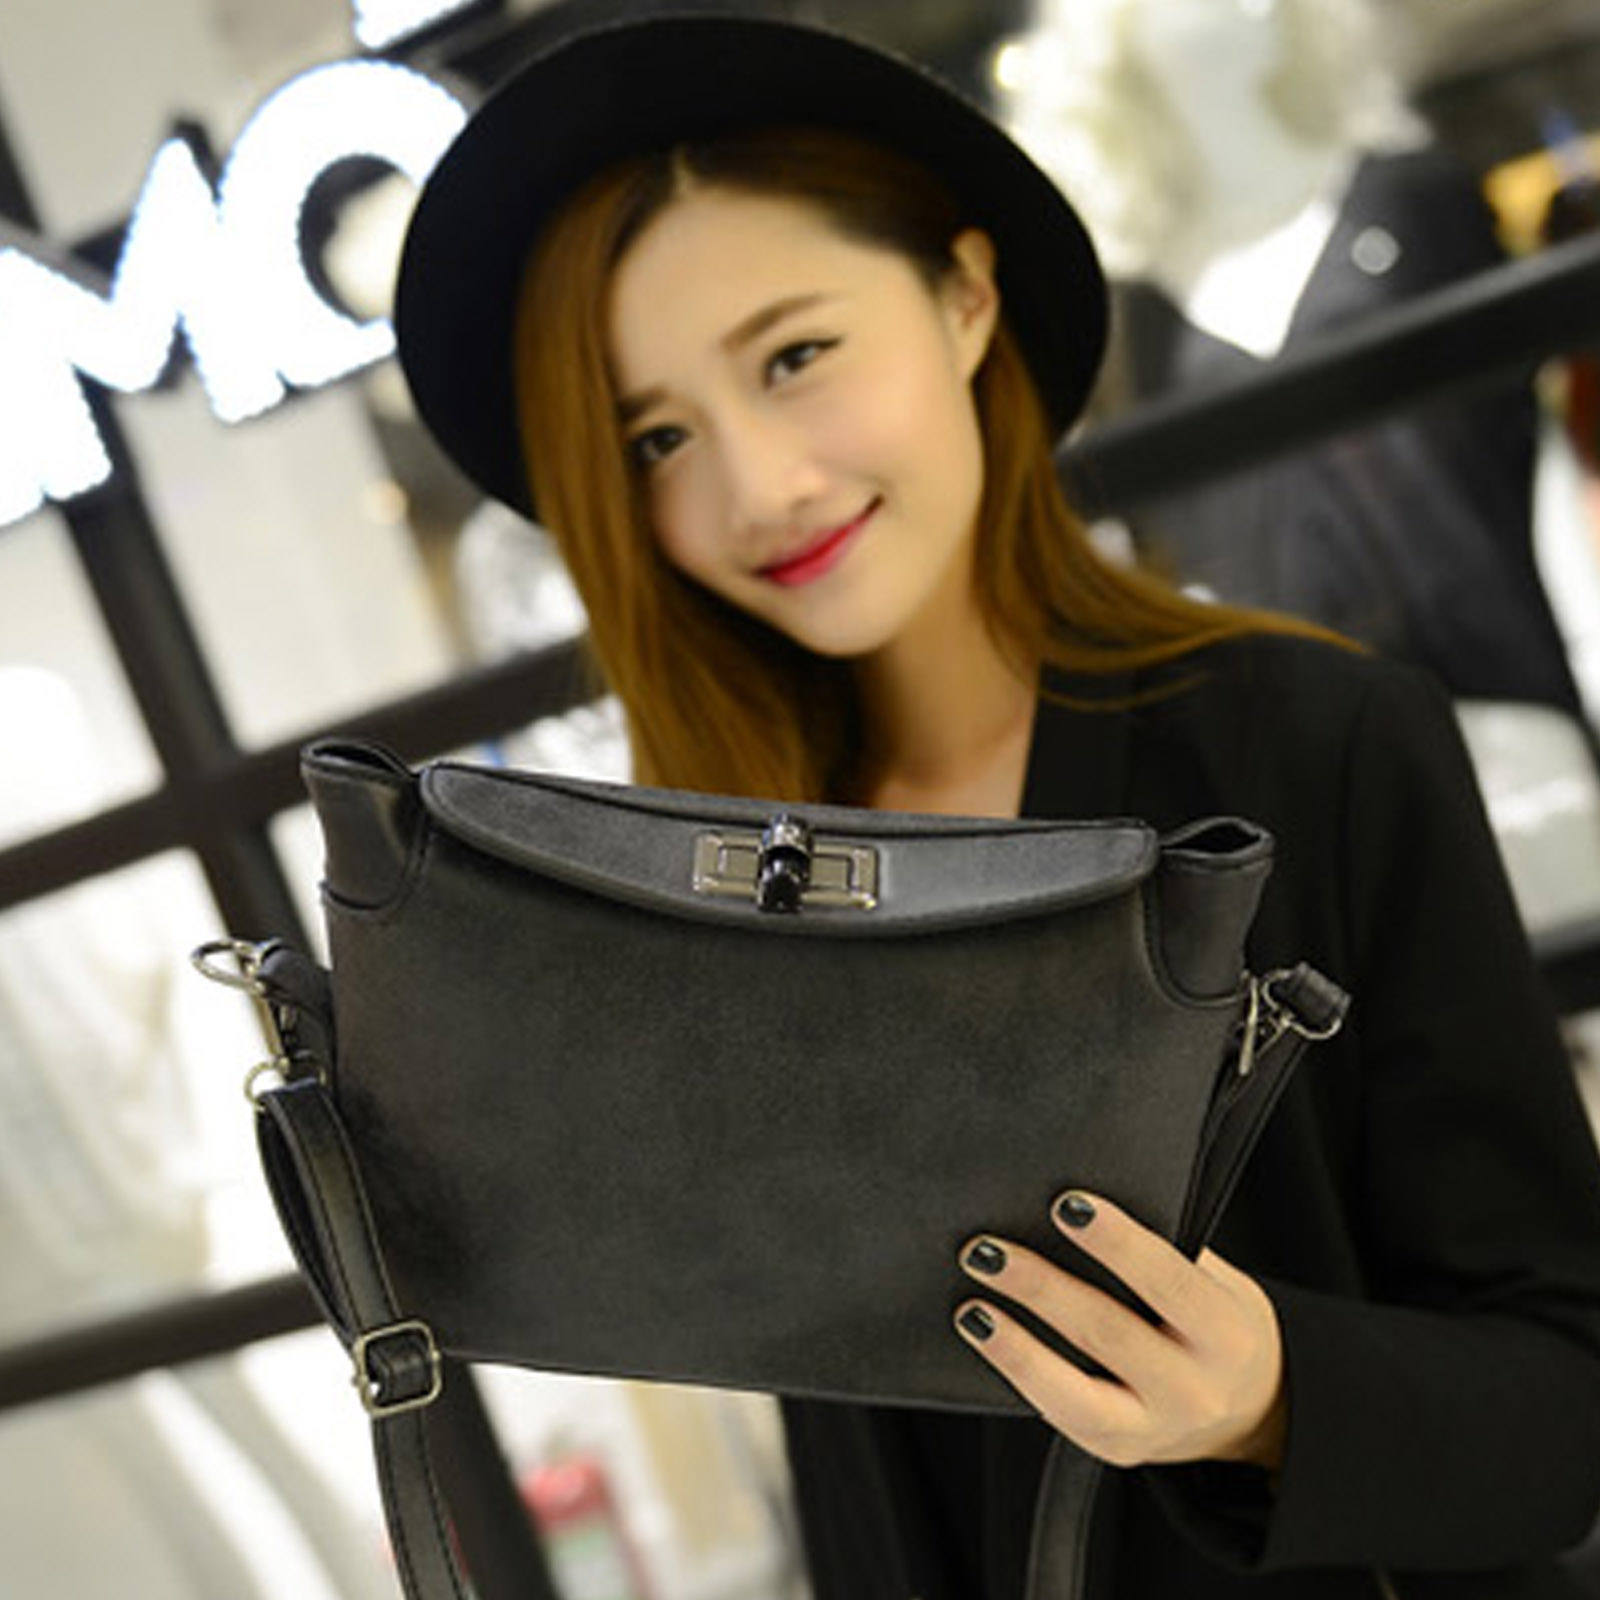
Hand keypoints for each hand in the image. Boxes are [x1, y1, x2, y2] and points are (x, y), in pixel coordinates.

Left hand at [953, 1192, 1286, 1470]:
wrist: (1255, 1413)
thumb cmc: (1219, 1325)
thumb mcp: (1220, 1284)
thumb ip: (1169, 1251)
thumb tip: (1082, 1206)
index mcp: (1226, 1334)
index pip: (1166, 1279)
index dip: (1115, 1241)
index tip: (1066, 1204)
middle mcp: (1194, 1389)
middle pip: (1107, 1331)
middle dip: (1040, 1288)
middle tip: (987, 1249)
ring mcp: (1154, 1429)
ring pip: (1074, 1391)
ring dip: (1015, 1345)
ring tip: (971, 1307)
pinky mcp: (1116, 1448)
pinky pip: (1060, 1414)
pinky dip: (1018, 1373)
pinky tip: (987, 1338)